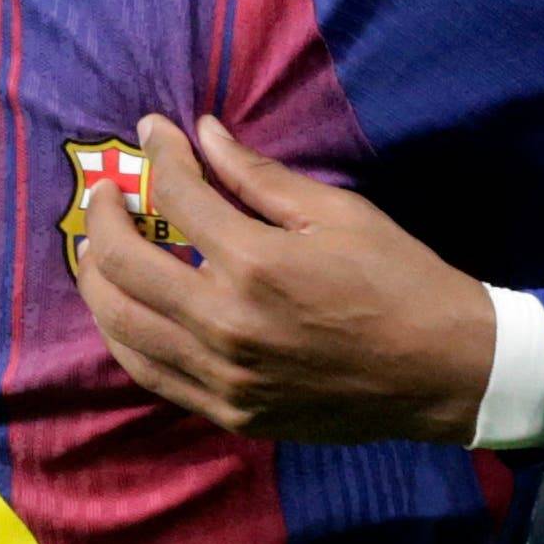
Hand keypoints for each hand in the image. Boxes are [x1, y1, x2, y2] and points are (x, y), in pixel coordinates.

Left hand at [76, 113, 494, 443]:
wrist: (444, 372)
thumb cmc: (399, 281)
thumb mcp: (337, 213)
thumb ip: (258, 175)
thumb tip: (203, 132)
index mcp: (256, 264)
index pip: (177, 196)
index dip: (159, 154)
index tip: (153, 130)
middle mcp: (226, 325)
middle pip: (124, 265)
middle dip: (103, 217)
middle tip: (106, 194)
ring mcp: (223, 377)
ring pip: (122, 326)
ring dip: (98, 280)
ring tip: (98, 250)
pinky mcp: (229, 412)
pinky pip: (151, 373)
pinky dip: (125, 335)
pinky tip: (125, 309)